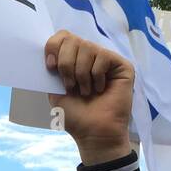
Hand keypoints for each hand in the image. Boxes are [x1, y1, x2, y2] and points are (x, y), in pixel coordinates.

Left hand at [46, 30, 135, 165]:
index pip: (62, 36)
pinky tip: (101, 89)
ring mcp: (106, 60)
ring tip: (87, 91)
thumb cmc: (76, 116)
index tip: (51, 67)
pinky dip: (97, 75)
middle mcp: (89, 56)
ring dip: (81, 74)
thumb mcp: (55, 91)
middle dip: (66, 63)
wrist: (94, 133)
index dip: (53, 47)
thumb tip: (49, 51)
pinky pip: (102, 56)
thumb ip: (52, 69)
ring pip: (87, 47)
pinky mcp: (121, 65)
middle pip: (72, 39)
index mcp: (73, 59)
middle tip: (71, 86)